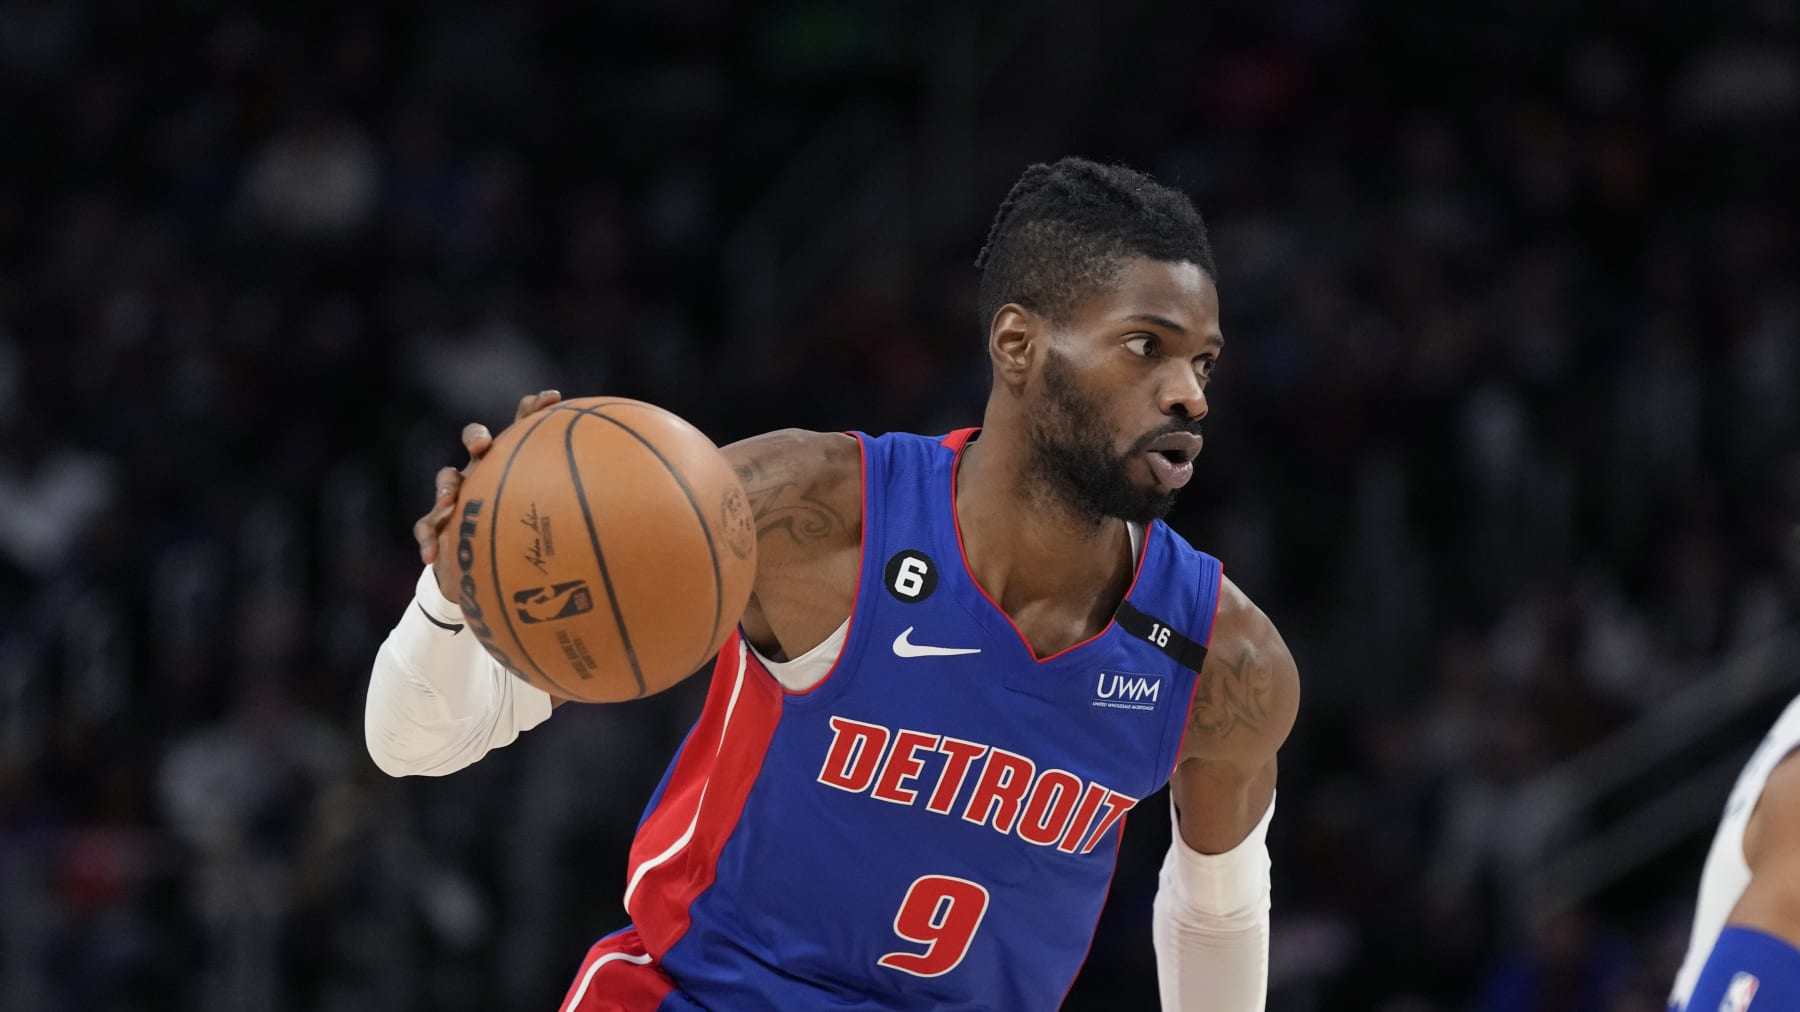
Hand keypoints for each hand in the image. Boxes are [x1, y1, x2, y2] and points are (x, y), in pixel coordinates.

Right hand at [415, 390, 562, 600]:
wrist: (484, 568)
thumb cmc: (523, 538)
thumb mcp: (552, 525)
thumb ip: (581, 511)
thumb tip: (630, 514)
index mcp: (511, 464)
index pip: (522, 428)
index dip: (534, 409)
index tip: (553, 397)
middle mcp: (483, 471)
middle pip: (476, 441)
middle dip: (477, 437)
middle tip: (483, 445)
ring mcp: (458, 495)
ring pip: (446, 479)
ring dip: (445, 487)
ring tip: (448, 502)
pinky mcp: (437, 523)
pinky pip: (425, 526)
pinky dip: (428, 538)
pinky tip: (431, 555)